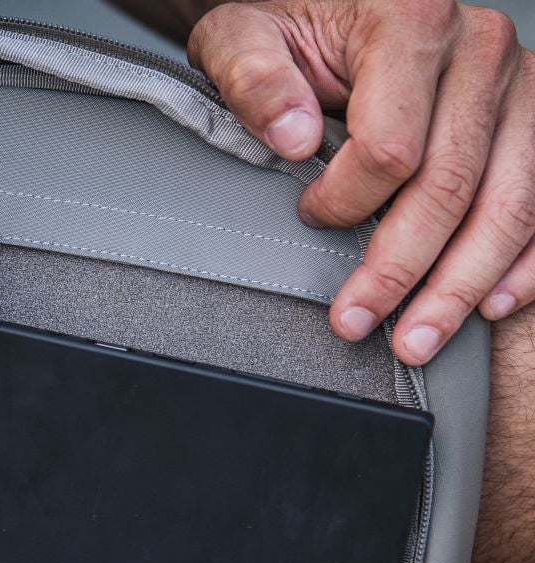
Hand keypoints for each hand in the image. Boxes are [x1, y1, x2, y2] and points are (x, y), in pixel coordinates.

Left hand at [185, 0, 534, 365]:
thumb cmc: (291, 20)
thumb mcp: (244, 34)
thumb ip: (255, 78)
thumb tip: (293, 138)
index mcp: (411, 21)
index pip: (391, 148)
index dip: (346, 203)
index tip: (310, 220)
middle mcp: (479, 50)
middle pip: (452, 187)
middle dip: (401, 273)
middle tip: (356, 325)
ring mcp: (518, 84)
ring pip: (509, 204)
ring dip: (462, 286)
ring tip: (419, 341)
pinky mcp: (533, 116)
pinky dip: (525, 260)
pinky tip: (494, 304)